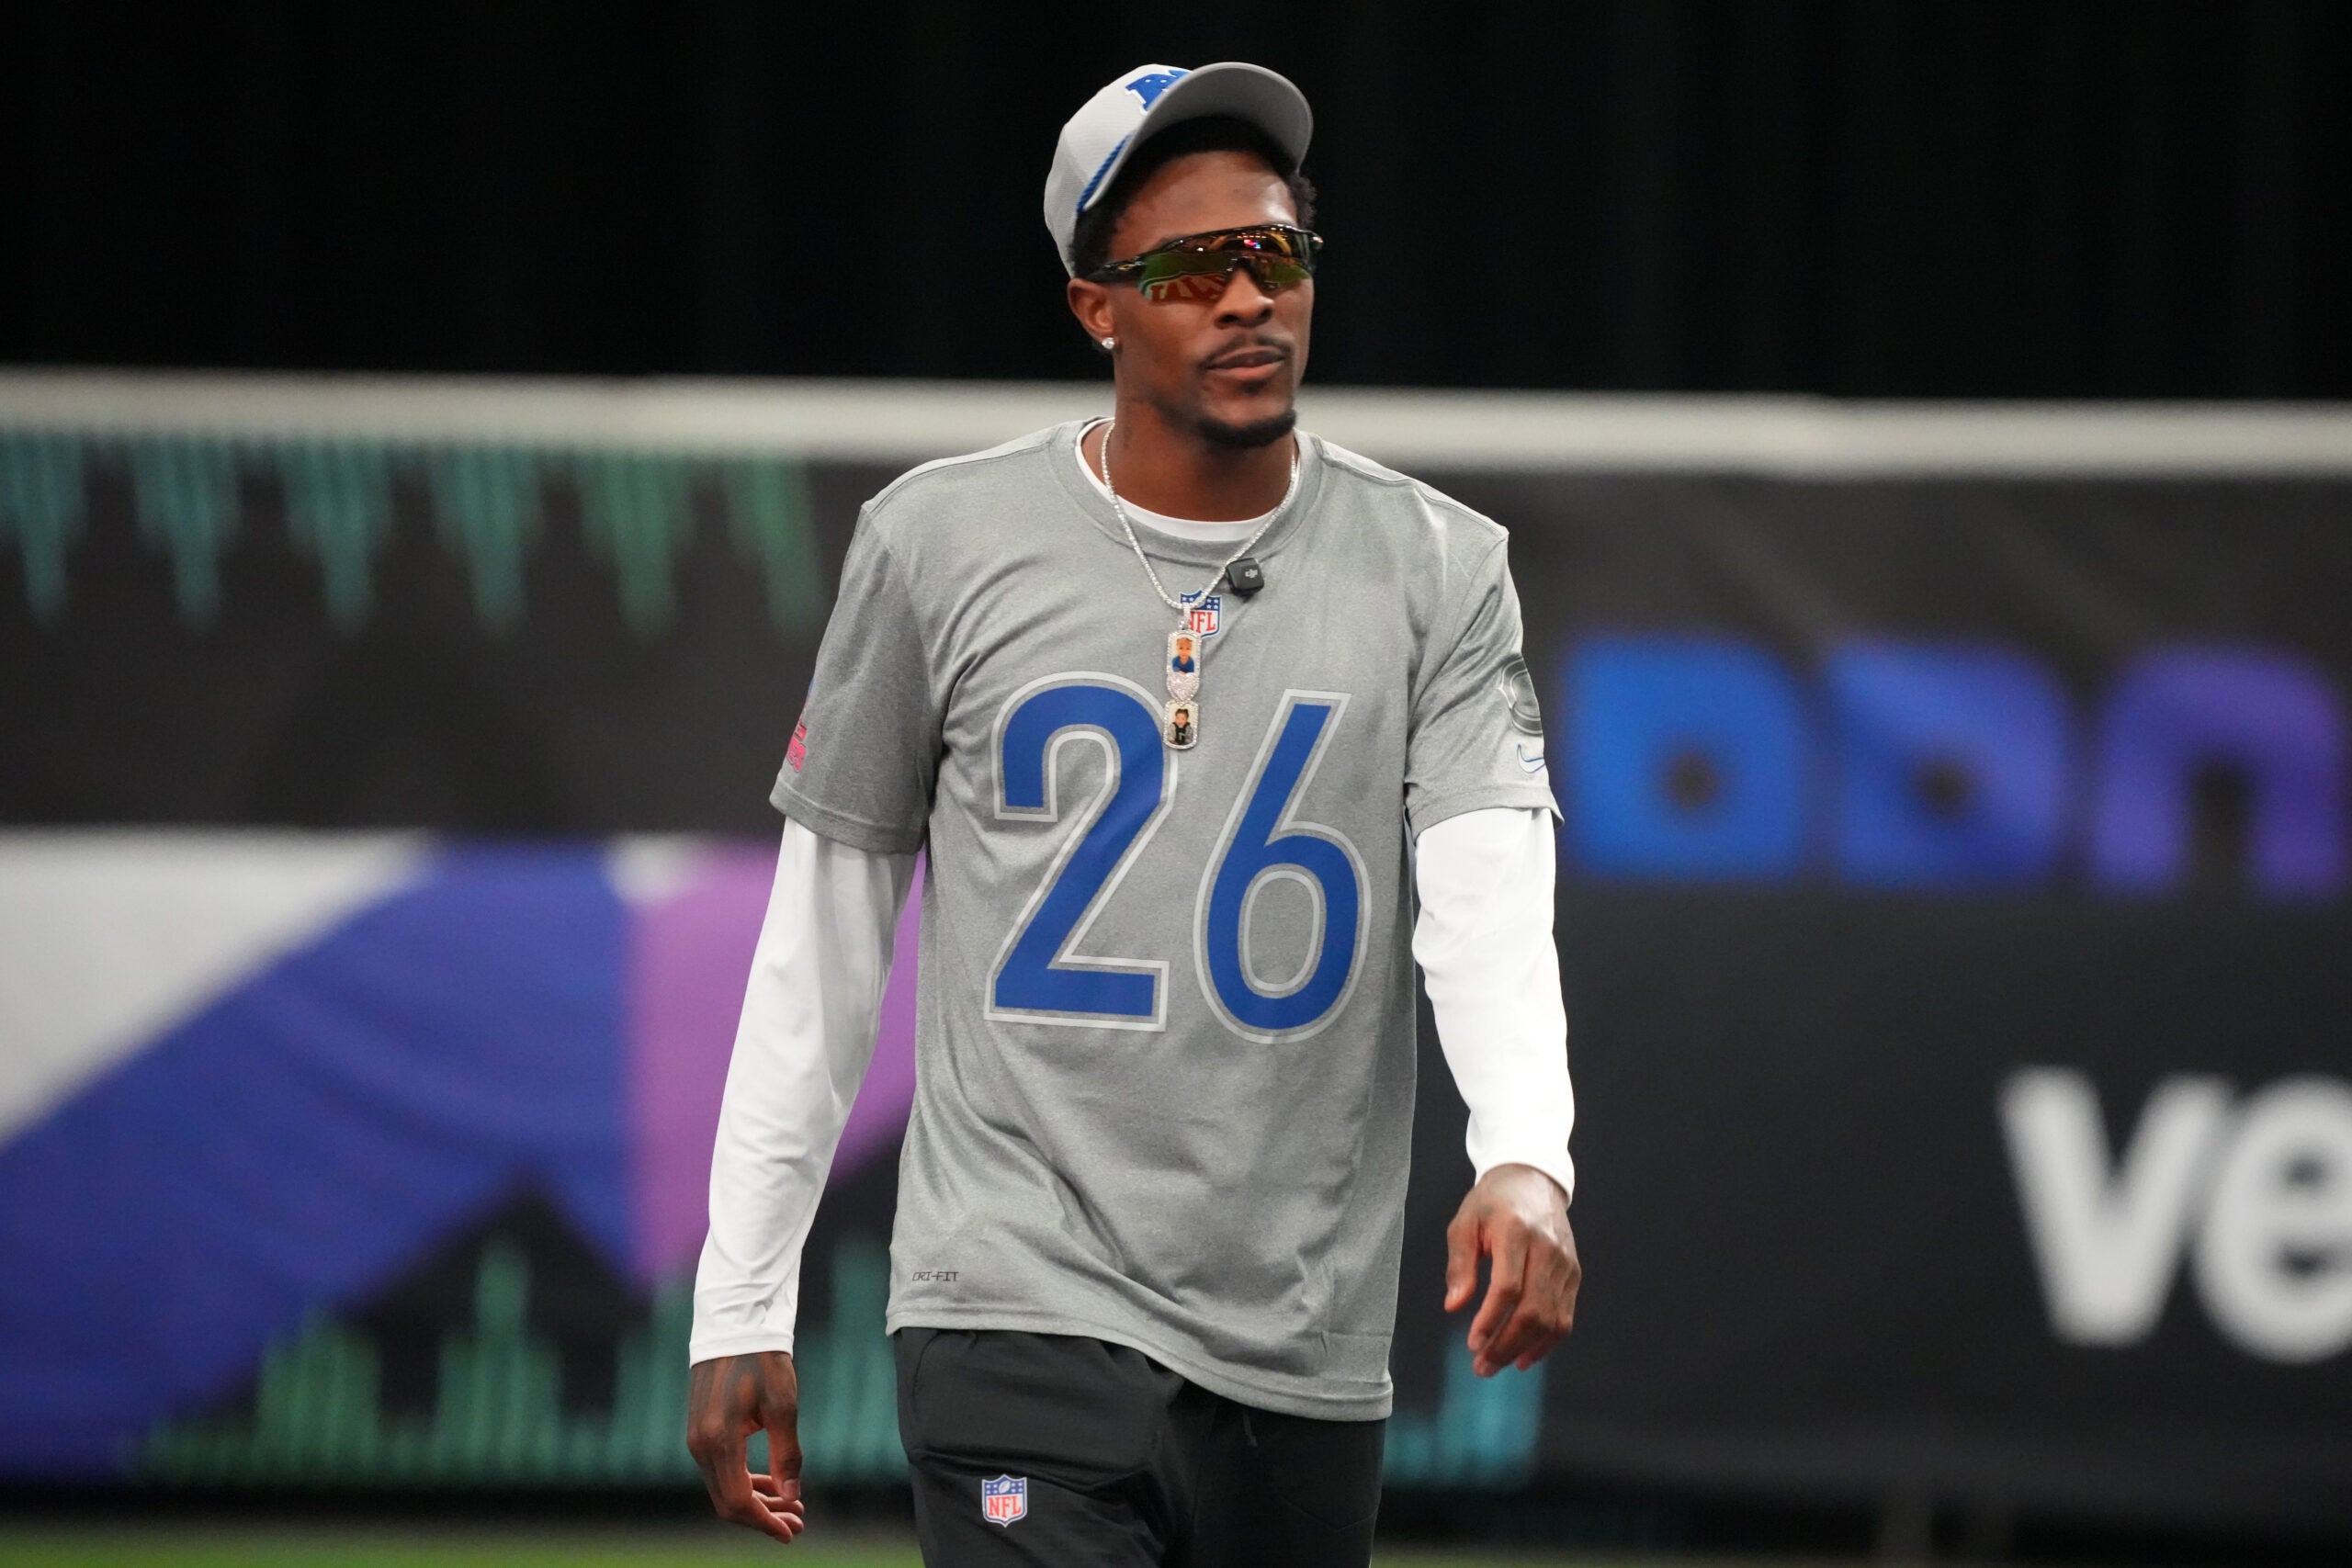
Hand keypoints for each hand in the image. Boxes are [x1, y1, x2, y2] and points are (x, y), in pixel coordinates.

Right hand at [687, 1351, 807, 1543]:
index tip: (791, 1533)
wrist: (735, 1326)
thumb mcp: (783, 1407)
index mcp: (718, 1441)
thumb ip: (787, 1454)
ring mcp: (696, 1439)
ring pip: (724, 1487)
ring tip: (792, 1506)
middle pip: (728, 1501)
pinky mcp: (701, 1431)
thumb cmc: (763, 1361)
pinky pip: (721, 1470)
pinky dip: (745, 1481)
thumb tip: (792, 1495)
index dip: (765, 1522)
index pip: (738, 1500)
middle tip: (799, 1522)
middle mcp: (700, 1445)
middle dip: (763, 1516)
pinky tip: (771, 1484)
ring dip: (757, 1501)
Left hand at [1443, 1164, 1580, 1376]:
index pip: (1508, 1286)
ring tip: (1499, 1364)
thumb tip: (1454, 1306)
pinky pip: (1565, 1317)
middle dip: (1506, 1344)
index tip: (1473, 1344)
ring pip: (1552, 1319)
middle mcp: (1547, 1249)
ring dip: (1526, 1349)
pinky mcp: (1574, 1273)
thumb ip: (1459, 1264)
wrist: (1533, 1180)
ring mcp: (1565, 1263)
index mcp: (1516, 1232)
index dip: (1491, 1320)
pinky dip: (1546, 1342)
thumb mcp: (1464, 1223)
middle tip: (1482, 1366)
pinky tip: (1525, 1355)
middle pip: (1533, 1309)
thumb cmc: (1491, 1203)